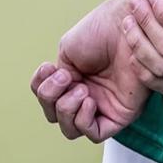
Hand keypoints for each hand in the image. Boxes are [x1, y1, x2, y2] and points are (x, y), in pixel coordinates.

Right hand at [31, 0, 150, 142]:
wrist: (121, 28)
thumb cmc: (98, 34)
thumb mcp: (66, 52)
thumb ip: (57, 78)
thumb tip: (62, 97)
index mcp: (70, 79)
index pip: (46, 98)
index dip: (40, 87)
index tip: (48, 67)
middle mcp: (83, 94)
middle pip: (55, 116)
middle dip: (51, 98)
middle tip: (66, 77)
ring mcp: (100, 106)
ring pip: (71, 129)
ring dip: (66, 108)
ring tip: (80, 87)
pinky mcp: (118, 116)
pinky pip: (94, 133)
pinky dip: (83, 119)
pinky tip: (88, 99)